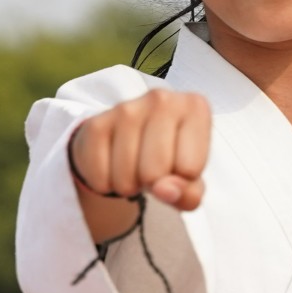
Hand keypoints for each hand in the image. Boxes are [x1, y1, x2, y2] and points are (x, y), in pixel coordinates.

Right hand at [69, 90, 209, 210]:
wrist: (130, 140)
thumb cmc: (171, 157)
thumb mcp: (191, 179)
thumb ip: (189, 192)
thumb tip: (164, 190)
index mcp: (195, 108)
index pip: (189, 169)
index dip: (183, 181)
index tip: (179, 165)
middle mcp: (161, 99)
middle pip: (155, 172)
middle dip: (153, 185)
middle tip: (154, 170)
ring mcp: (125, 108)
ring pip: (126, 177)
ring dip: (129, 186)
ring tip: (135, 167)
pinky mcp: (96, 123)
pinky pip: (101, 176)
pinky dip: (106, 184)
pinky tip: (114, 166)